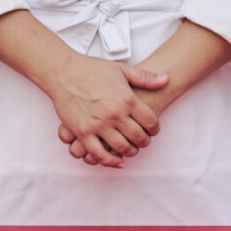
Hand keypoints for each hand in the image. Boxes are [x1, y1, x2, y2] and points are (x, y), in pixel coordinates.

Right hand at [44, 53, 167, 166]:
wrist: (65, 72)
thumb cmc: (91, 69)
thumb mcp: (121, 70)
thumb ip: (145, 77)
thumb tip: (165, 80)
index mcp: (127, 99)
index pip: (150, 121)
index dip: (155, 128)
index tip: (153, 129)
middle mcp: (115, 114)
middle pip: (138, 137)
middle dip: (144, 142)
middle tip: (143, 141)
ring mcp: (99, 125)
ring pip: (122, 148)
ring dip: (130, 152)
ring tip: (130, 149)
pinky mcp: (83, 132)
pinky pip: (99, 154)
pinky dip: (110, 161)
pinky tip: (116, 160)